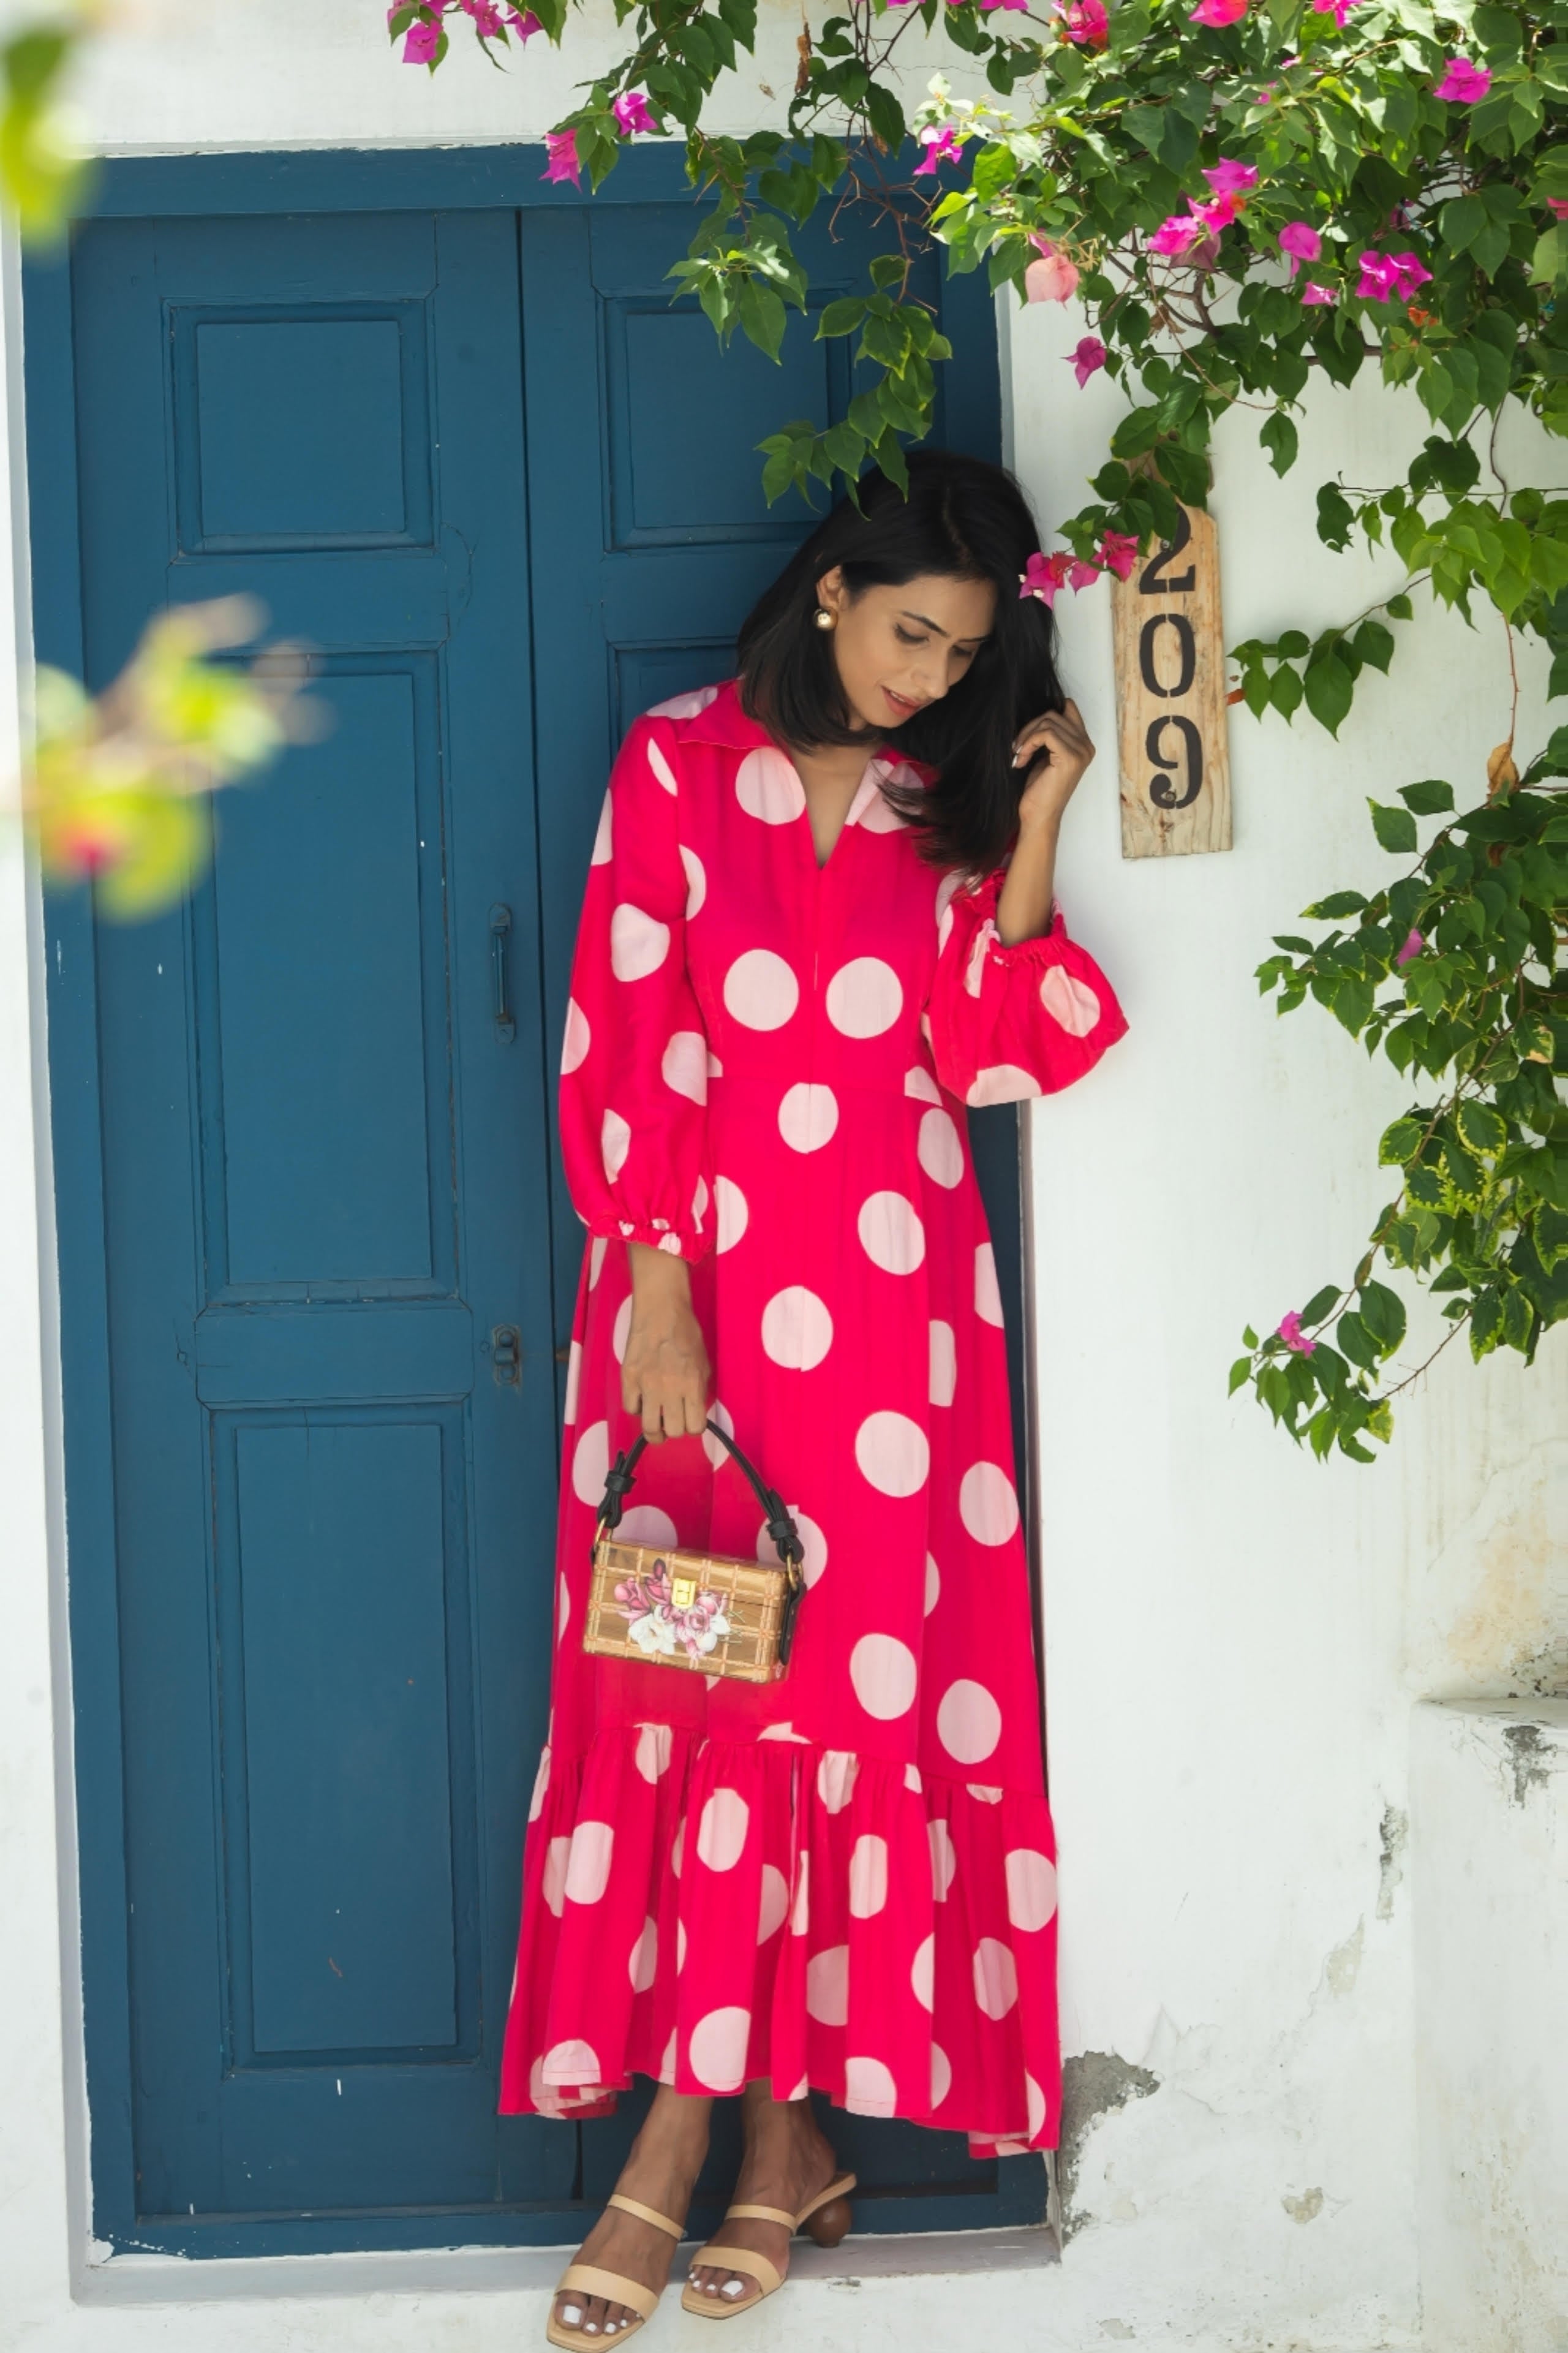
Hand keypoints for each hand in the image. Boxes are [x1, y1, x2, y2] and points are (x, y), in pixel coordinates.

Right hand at [623, 1242, 711, 1441]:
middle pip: (673, 1431)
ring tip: (656, 1424)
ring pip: (649, 1427)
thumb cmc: (687, 1333)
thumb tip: (694, 1410)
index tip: (691, 1420)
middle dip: (675, 1429)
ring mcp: (646, 1385)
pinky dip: (637, 1408)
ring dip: (654, 1430)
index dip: (694, 1427)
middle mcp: (670, 1389)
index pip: (695, 1427)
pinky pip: (630, 1408)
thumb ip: (699, 1389)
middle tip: (673, 1421)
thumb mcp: (703, 1362)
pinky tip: (642, 1401)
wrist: (661, 1310)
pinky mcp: (628, 1378)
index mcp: (693, 1385)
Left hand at [1011, 698, 1095, 832]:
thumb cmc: (1041, 791)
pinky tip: (1022, 759)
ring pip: (1048, 722)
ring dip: (1027, 736)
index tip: (1028, 737)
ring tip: (1020, 755)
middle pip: (1055, 714)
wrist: (1040, 817)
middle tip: (1018, 748)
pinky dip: (1029, 742)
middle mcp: (1087, 747)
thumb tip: (1044, 714)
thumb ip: (1052, 736)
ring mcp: (1081, 751)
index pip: (1069, 709)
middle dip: (1030, 728)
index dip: (1044, 717)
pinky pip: (1045, 733)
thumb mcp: (1047, 756)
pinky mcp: (1069, 757)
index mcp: (1084, 745)